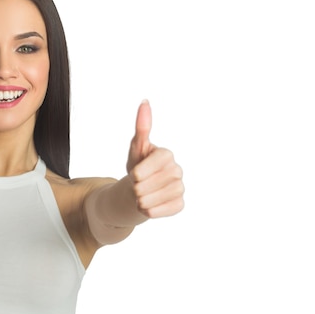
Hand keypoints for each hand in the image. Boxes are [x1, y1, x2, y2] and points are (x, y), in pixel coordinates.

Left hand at [126, 100, 183, 217]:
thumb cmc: (137, 167)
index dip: (138, 172)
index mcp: (166, 155)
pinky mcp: (179, 204)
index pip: (152, 165)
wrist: (139, 191)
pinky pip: (161, 211)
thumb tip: (145, 102)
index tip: (135, 174)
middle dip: (136, 187)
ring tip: (140, 196)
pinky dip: (150, 211)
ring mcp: (180, 188)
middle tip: (136, 186)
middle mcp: (177, 170)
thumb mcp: (136, 148)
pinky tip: (148, 205)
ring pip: (153, 199)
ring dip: (140, 200)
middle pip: (148, 184)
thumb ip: (141, 127)